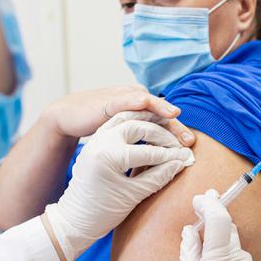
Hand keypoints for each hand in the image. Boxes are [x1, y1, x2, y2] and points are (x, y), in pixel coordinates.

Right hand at [43, 85, 195, 146]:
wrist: (71, 116)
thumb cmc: (100, 128)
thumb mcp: (125, 139)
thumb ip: (142, 145)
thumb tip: (164, 162)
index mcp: (144, 112)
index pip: (166, 124)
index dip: (178, 134)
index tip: (189, 150)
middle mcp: (138, 101)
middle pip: (162, 114)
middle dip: (175, 126)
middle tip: (187, 140)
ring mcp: (125, 98)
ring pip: (148, 103)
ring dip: (161, 109)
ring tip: (174, 115)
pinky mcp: (110, 99)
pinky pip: (126, 98)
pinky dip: (137, 99)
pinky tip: (145, 102)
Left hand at [44, 111, 194, 260]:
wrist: (73, 219)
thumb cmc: (103, 213)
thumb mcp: (133, 195)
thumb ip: (159, 176)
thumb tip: (181, 162)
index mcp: (109, 156)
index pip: (148, 151)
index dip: (171, 155)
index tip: (189, 157)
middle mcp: (100, 141)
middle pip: (138, 126)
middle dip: (162, 134)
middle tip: (180, 144)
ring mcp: (96, 139)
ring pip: (126, 118)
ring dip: (147, 120)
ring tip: (168, 127)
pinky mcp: (95, 140)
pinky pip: (116, 122)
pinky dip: (133, 121)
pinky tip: (148, 127)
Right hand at [177, 190, 260, 260]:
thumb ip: (190, 247)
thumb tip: (193, 226)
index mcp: (218, 260)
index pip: (220, 218)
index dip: (211, 203)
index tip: (202, 198)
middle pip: (230, 233)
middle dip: (217, 230)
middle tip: (203, 231)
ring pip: (239, 253)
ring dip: (227, 256)